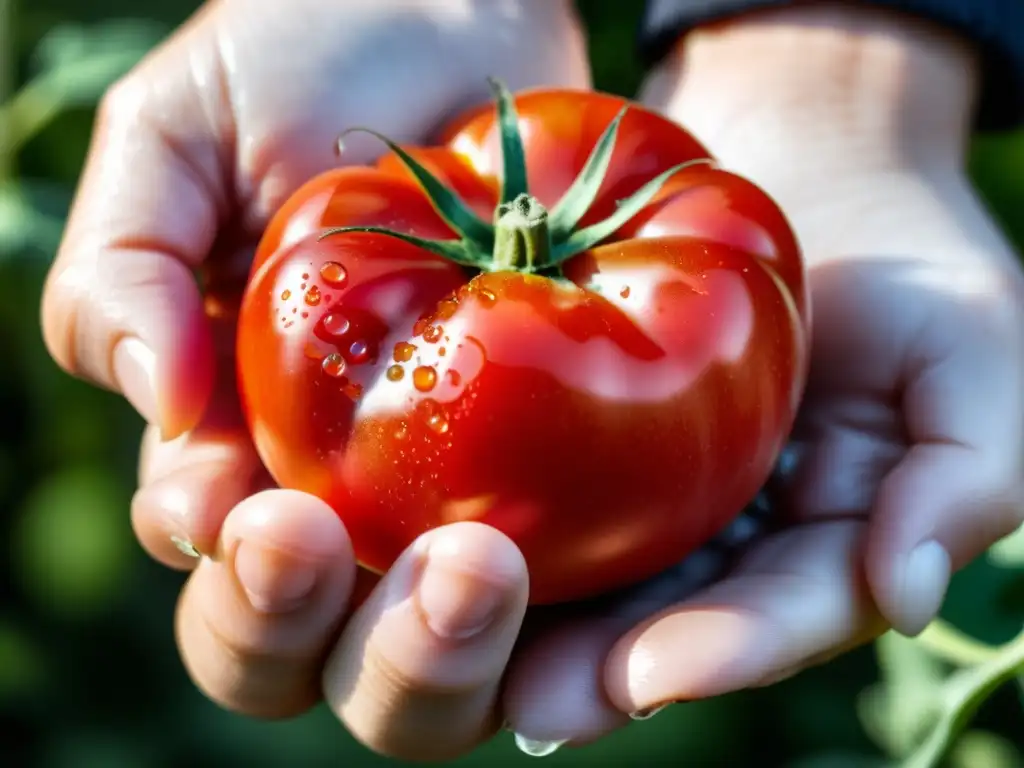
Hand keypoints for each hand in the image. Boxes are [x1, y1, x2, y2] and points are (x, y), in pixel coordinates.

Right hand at [41, 0, 591, 758]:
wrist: (469, 18)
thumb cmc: (313, 68)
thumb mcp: (177, 140)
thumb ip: (124, 268)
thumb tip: (159, 403)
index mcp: (243, 457)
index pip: (226, 578)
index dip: (235, 580)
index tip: (250, 502)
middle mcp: (352, 504)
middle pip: (329, 656)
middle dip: (339, 639)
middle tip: (375, 560)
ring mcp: (465, 494)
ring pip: (444, 656)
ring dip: (446, 650)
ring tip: (478, 567)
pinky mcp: (573, 468)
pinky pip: (579, 572)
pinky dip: (578, 588)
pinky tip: (584, 542)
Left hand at [499, 4, 1023, 743]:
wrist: (811, 176)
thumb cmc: (909, 274)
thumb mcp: (971, 365)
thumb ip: (960, 480)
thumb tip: (904, 596)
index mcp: (810, 553)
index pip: (768, 618)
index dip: (718, 651)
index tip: (652, 673)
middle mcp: (714, 544)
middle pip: (655, 622)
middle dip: (596, 665)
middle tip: (537, 697)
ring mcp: (640, 491)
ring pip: (577, 569)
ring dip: (520, 612)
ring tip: (460, 636)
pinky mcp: (574, 427)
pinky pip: (529, 469)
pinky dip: (483, 498)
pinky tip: (422, 528)